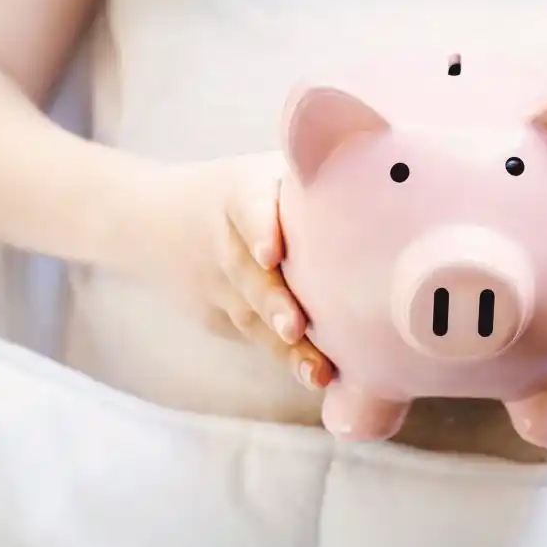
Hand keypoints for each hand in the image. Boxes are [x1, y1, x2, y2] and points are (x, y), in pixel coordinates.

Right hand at [117, 152, 333, 388]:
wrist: (153, 218)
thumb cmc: (245, 191)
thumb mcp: (266, 171)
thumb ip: (314, 174)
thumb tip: (394, 171)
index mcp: (239, 191)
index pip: (246, 205)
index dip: (260, 227)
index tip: (271, 254)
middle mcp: (225, 238)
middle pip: (248, 272)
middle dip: (273, 302)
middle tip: (296, 327)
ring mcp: (217, 280)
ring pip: (250, 314)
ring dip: (284, 346)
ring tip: (316, 370)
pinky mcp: (216, 314)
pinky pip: (251, 335)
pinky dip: (282, 357)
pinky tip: (315, 375)